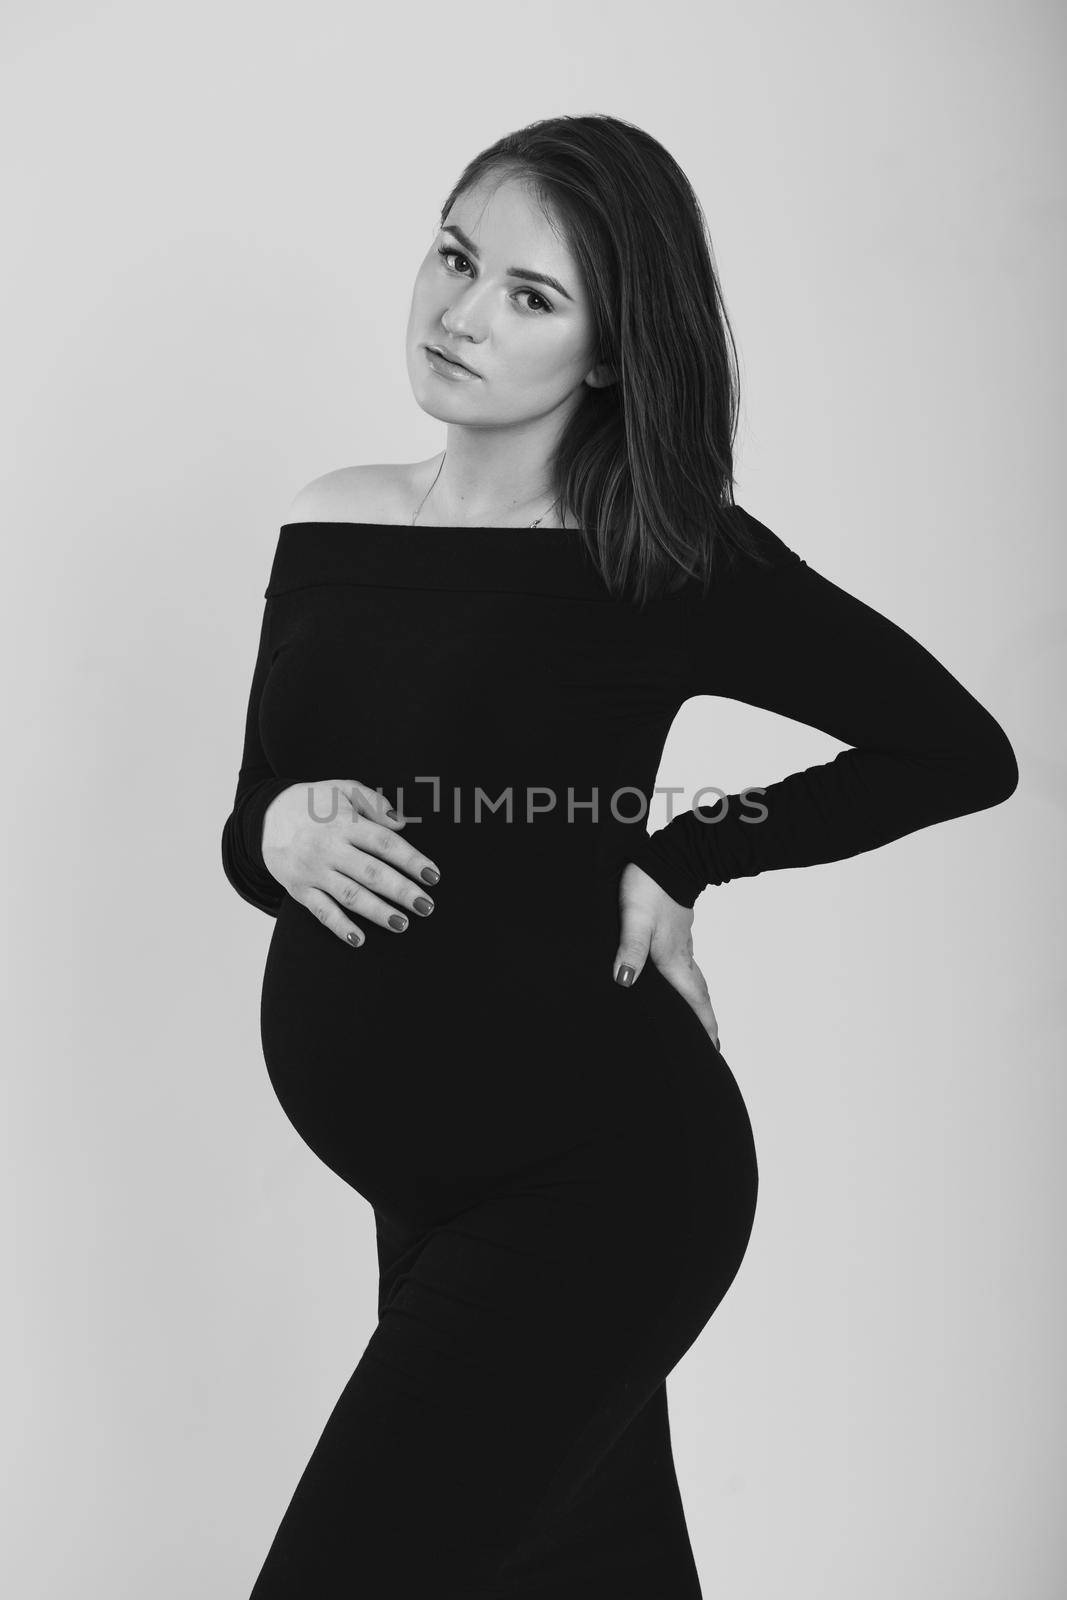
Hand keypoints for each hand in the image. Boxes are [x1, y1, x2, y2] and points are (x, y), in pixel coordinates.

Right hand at [261, 778, 441, 946]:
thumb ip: (373, 802)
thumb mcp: (342, 789)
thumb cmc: (314, 803)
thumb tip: (401, 823)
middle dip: (401, 891)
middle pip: (371, 872)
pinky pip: (321, 912)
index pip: (384, 843)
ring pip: (350, 895)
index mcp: (344, 823)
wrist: (265, 818)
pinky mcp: (300, 890)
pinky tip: (359, 939)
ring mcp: (314, 871)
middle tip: (427, 906)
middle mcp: (329, 848)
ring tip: (402, 923)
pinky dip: (340, 927)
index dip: (410, 860)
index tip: (433, 875)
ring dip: (377, 912)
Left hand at [612, 862, 721, 1051]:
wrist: (668, 855)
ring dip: (697, 1001)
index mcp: (673, 958)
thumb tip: (624, 982)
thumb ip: (631, 948)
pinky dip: (686, 981)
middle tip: (713, 1044)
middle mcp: (682, 954)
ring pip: (692, 979)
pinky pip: (685, 964)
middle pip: (698, 994)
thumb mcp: (635, 918)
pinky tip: (677, 979)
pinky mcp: (676, 930)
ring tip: (698, 1019)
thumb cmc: (649, 887)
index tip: (715, 1049)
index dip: (703, 1025)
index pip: (693, 999)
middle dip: (706, 1020)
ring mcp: (681, 942)